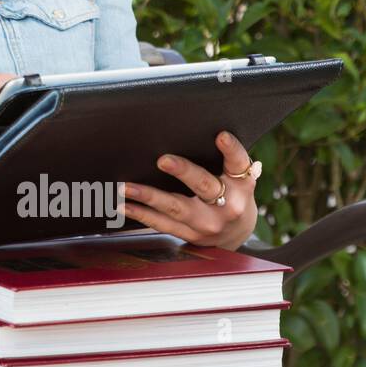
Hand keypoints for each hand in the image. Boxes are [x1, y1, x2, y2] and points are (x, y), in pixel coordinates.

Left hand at [121, 130, 259, 250]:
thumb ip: (222, 159)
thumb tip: (187, 132)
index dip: (232, 149)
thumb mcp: (236, 177)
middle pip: (205, 186)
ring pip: (177, 208)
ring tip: (127, 187)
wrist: (237, 234)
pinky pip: (162, 224)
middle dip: (183, 172)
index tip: (221, 136)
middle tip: (163, 160)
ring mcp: (208, 223)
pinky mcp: (191, 234)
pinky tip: (124, 205)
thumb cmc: (232, 195)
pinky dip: (141, 214)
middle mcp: (228, 205)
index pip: (239, 163)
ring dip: (149, 196)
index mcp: (241, 184)